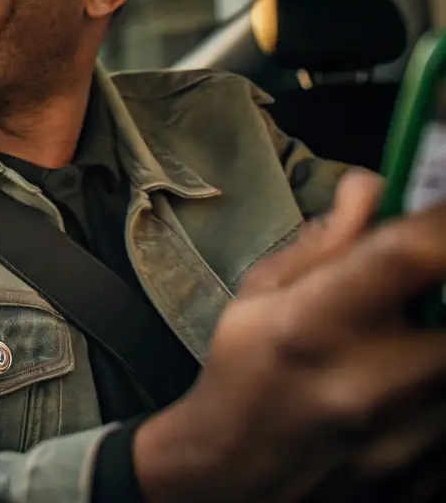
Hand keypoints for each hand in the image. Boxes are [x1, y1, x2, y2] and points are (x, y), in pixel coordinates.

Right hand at [133, 170, 445, 502]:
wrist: (233, 484)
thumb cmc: (243, 377)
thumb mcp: (259, 297)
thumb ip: (325, 244)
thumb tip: (373, 185)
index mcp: (312, 326)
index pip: (409, 253)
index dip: (443, 219)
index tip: (445, 200)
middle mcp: (368, 385)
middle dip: (443, 292)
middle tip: (426, 285)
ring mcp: (409, 442)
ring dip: (440, 343)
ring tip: (404, 339)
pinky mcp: (434, 476)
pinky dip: (439, 387)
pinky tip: (405, 385)